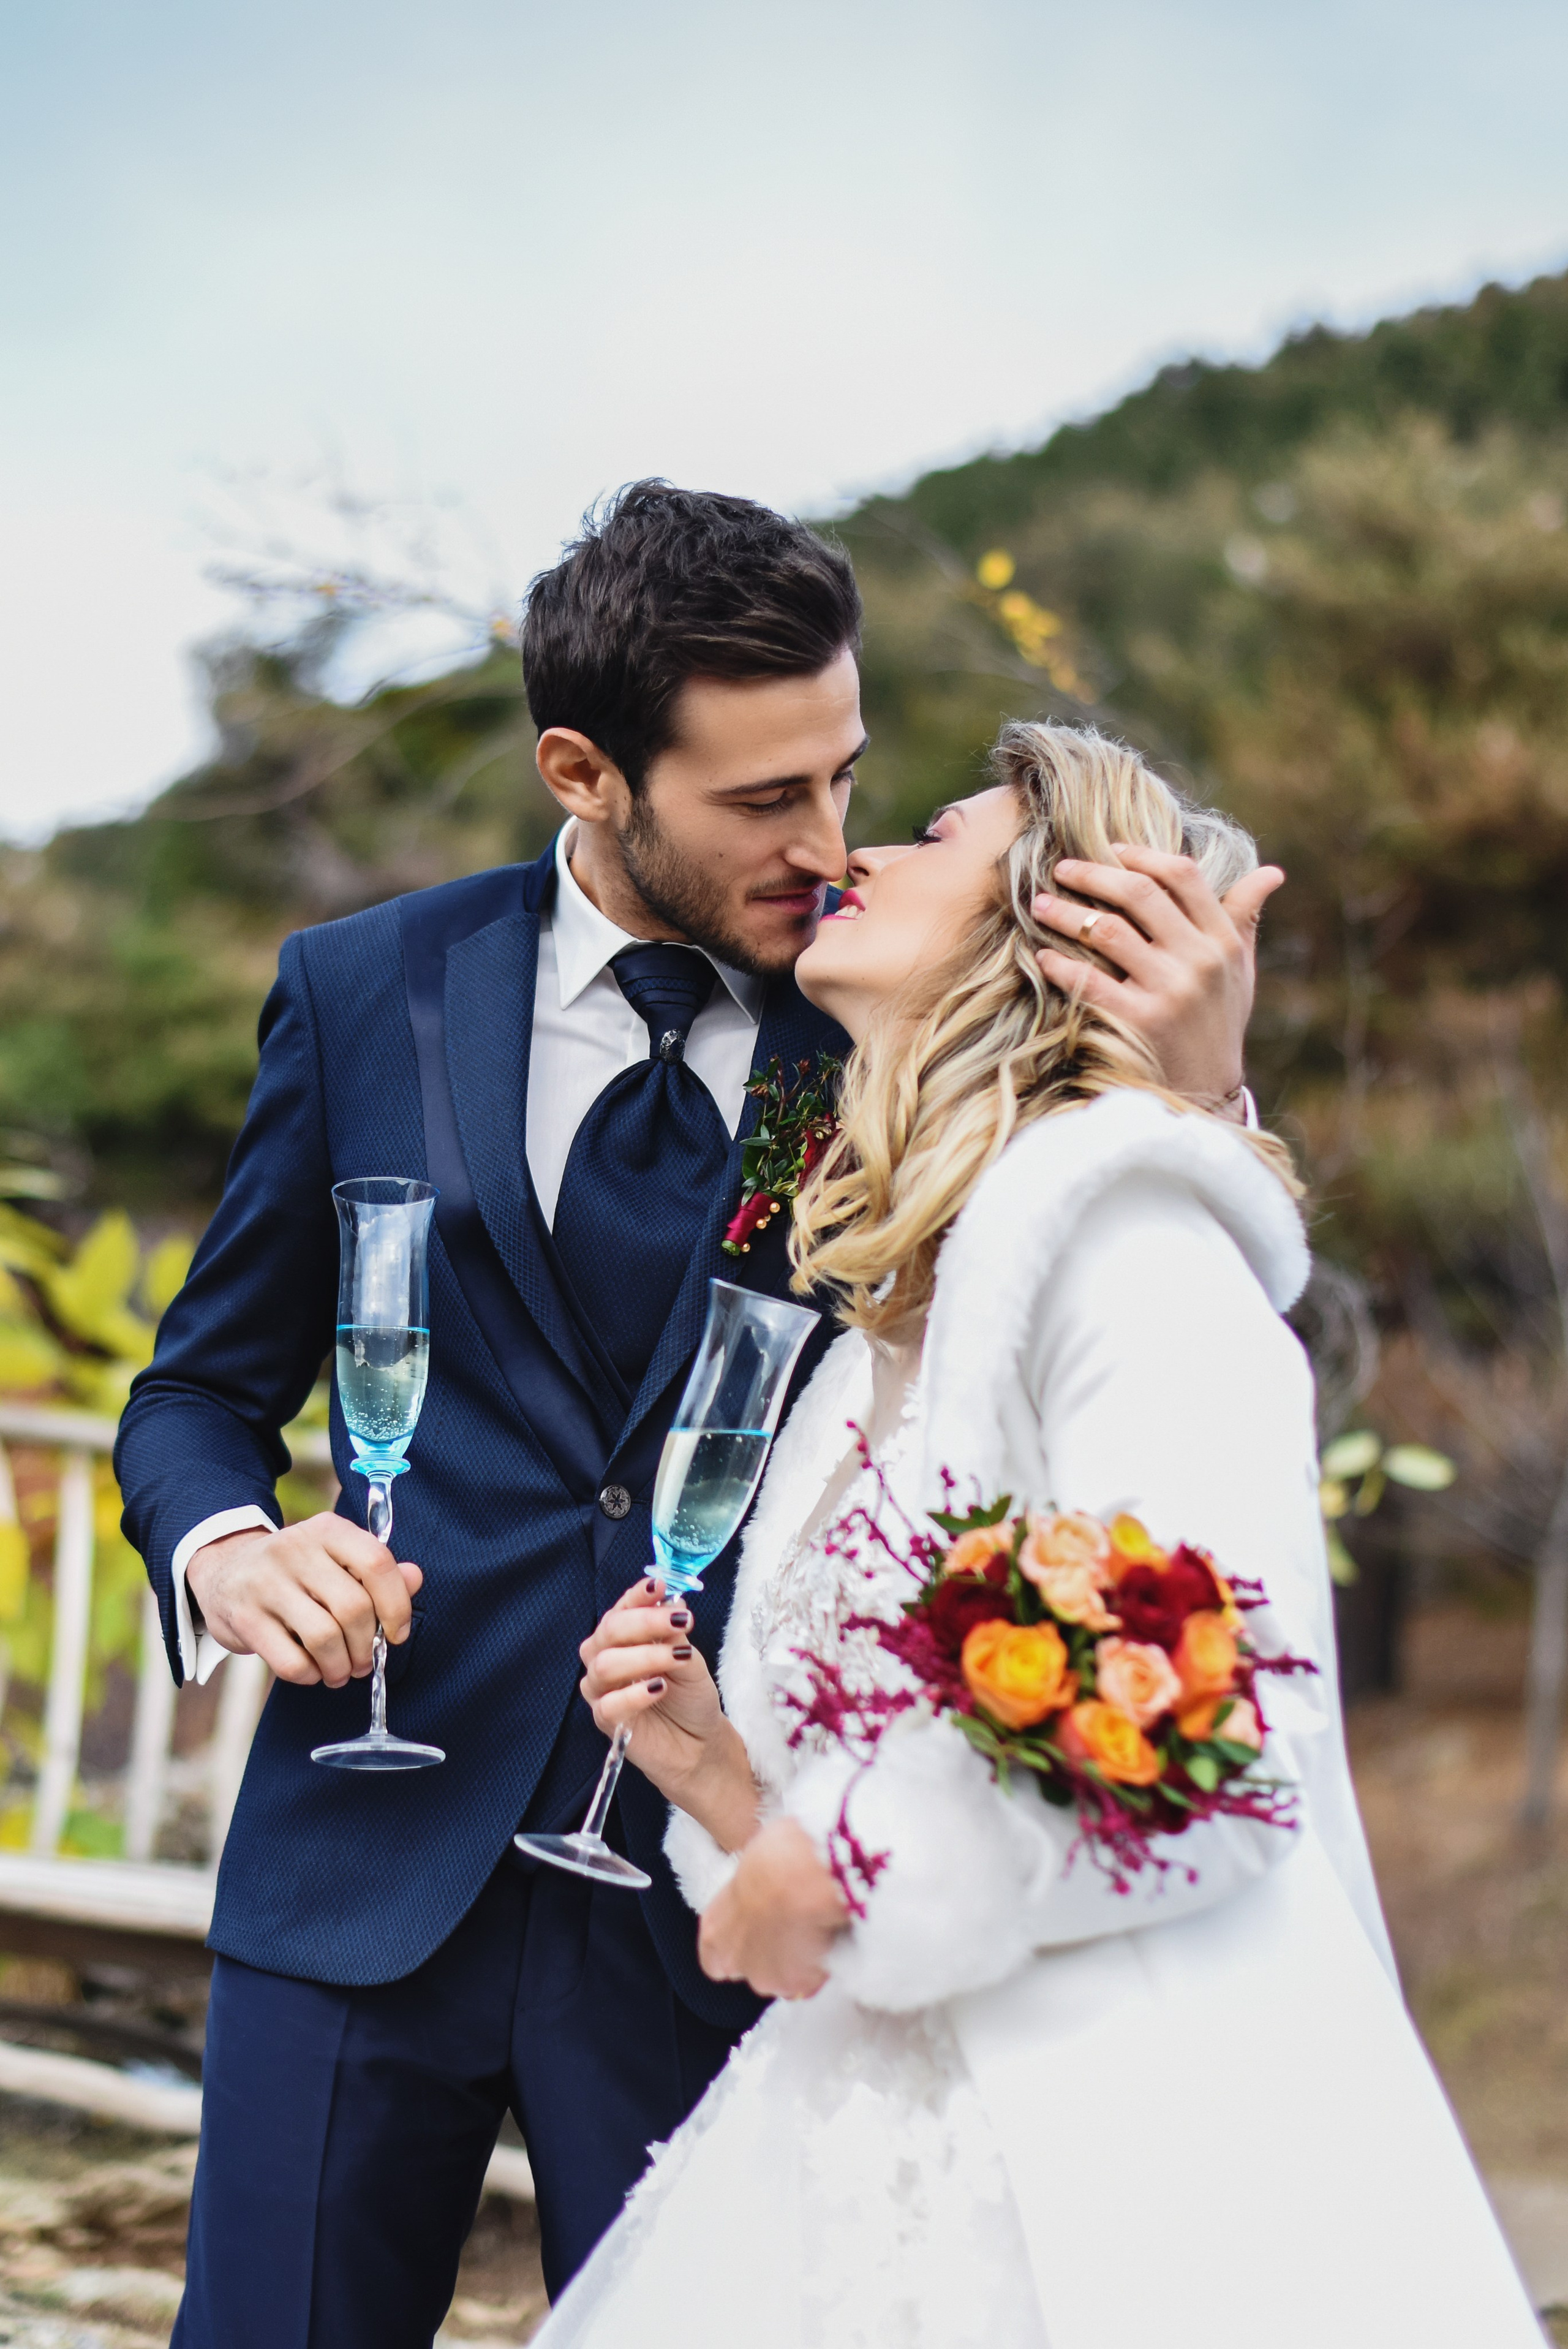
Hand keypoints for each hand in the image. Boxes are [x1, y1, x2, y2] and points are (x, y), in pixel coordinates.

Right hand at [185, 1513, 420, 1689]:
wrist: (223, 1573)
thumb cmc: (296, 1572)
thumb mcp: (335, 1559)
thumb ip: (376, 1570)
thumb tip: (415, 1578)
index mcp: (327, 1530)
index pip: (376, 1563)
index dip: (397, 1604)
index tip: (397, 1633)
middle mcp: (295, 1549)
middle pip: (353, 1607)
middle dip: (366, 1646)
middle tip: (364, 1662)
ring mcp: (265, 1582)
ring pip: (325, 1638)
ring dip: (341, 1666)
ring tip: (341, 1672)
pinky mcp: (244, 1617)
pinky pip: (291, 1661)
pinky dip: (310, 1675)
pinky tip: (312, 1672)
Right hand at [580, 1578, 759, 1850]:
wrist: (698, 1744)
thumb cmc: (690, 1697)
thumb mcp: (689, 1659)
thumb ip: (674, 1635)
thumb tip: (671, 1603)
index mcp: (623, 1638)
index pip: (620, 1609)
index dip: (636, 1595)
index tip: (658, 1584)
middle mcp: (606, 1659)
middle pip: (608, 1631)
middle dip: (644, 1621)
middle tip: (680, 1620)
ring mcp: (602, 1691)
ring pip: (605, 1664)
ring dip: (644, 1656)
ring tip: (676, 1659)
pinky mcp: (606, 1721)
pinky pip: (608, 1704)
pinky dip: (634, 1693)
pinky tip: (659, 1688)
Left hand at [698, 1817, 847, 1999]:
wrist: (806, 1875)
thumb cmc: (777, 1857)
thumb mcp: (752, 1865)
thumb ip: (752, 1890)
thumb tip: (766, 1886)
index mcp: (714, 1930)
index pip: (715, 1958)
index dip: (740, 1944)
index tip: (758, 1927)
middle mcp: (735, 1961)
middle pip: (752, 1969)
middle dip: (771, 1952)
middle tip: (792, 1922)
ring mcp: (767, 1978)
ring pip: (784, 1977)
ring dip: (797, 1961)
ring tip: (816, 1928)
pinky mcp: (800, 1986)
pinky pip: (813, 1979)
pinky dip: (822, 1963)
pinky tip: (832, 1937)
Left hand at [1033, 845, 1283, 1104]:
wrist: (1207, 1091)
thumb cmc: (1219, 1022)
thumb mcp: (1242, 971)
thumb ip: (1244, 918)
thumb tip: (1272, 872)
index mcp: (1223, 940)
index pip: (1183, 876)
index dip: (1143, 855)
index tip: (1111, 848)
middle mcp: (1200, 960)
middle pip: (1140, 894)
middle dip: (1094, 874)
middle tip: (1060, 867)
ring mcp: (1170, 991)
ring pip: (1108, 931)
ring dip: (1067, 913)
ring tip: (1040, 904)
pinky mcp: (1141, 1022)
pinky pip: (1091, 982)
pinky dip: (1061, 965)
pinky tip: (1043, 956)